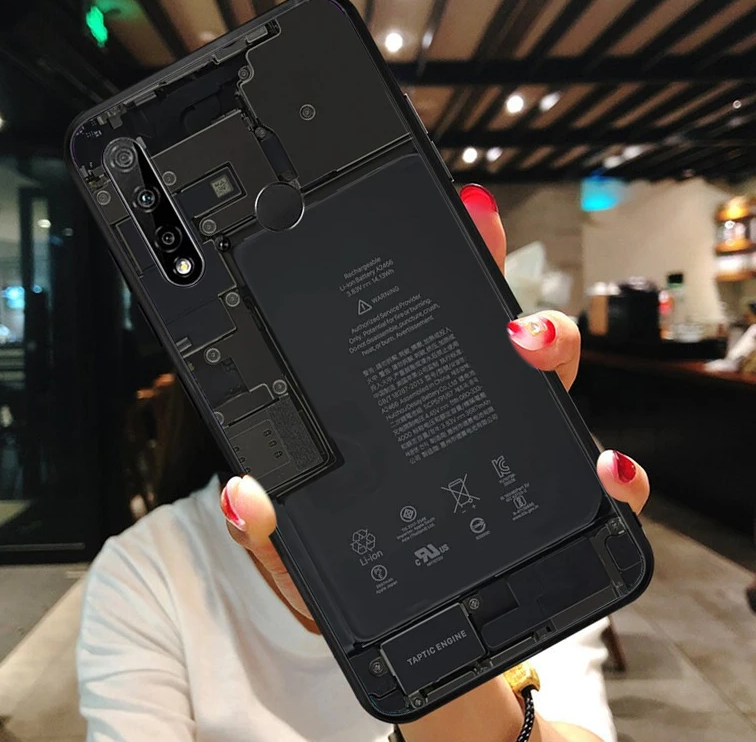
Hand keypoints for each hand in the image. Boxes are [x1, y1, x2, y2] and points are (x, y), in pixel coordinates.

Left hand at [219, 183, 649, 626]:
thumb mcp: (295, 552)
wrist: (404, 642)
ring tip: (533, 345)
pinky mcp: (550, 522)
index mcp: (403, 414)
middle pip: (505, 349)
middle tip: (496, 300)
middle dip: (504, 303)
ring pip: (554, 398)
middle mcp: (468, 426)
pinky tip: (606, 468)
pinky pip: (597, 496)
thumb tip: (247, 496)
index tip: (464, 219)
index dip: (455, 270)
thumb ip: (265, 530)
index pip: (434, 329)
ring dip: (555, 358)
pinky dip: (614, 478)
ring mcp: (512, 467)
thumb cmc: (348, 582)